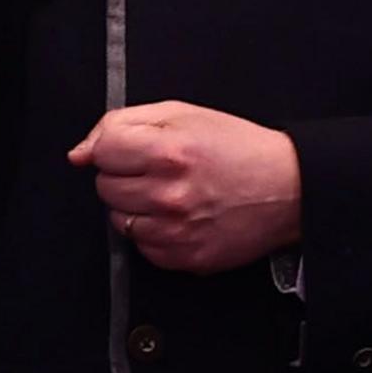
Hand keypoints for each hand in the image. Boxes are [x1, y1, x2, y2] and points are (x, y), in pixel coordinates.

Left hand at [74, 103, 304, 272]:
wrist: (292, 188)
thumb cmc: (237, 147)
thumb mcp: (181, 115)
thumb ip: (120, 125)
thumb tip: (79, 154)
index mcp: (167, 151)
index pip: (100, 153)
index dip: (115, 149)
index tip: (136, 151)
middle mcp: (169, 194)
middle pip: (105, 188)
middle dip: (125, 178)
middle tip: (159, 172)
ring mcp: (178, 230)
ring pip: (119, 220)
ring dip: (136, 208)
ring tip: (170, 195)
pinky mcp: (188, 258)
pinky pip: (143, 248)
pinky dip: (154, 234)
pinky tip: (179, 218)